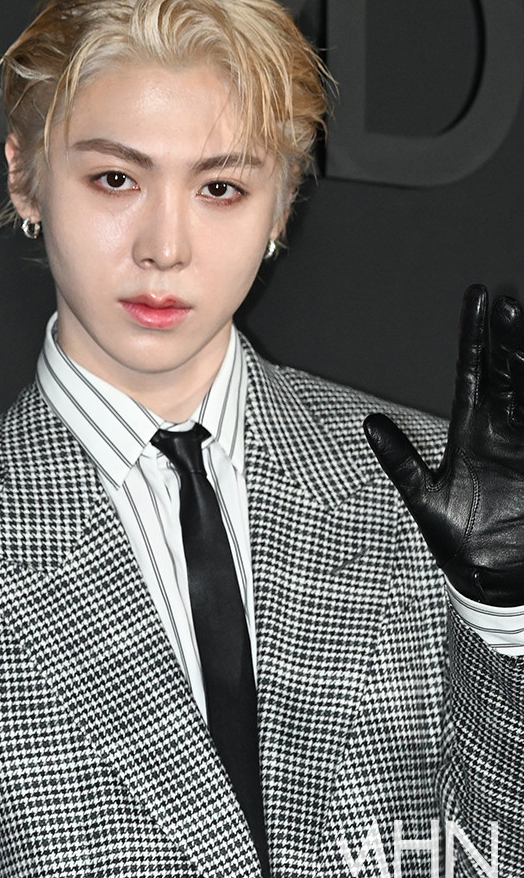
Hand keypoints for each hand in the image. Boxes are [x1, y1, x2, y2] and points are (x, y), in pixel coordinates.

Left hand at [364, 285, 523, 605]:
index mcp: (473, 430)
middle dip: (508, 339)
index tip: (478, 297)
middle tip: (508, 304)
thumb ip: (399, 460)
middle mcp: (505, 430)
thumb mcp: (423, 497)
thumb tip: (369, 422)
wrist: (496, 579)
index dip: (476, 335)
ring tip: (523, 326)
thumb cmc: (460, 539)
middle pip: (508, 374)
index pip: (474, 371)